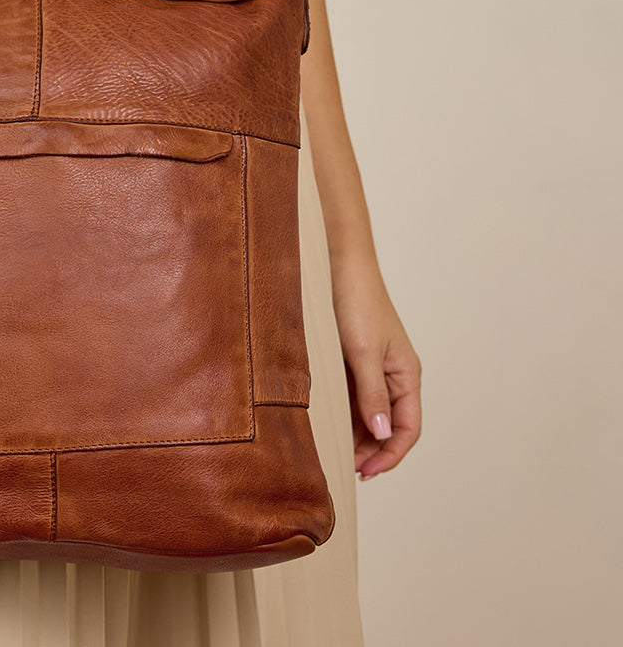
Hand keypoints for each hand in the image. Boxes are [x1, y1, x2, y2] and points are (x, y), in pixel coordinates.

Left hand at [329, 252, 422, 479]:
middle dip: (371, 449)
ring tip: (334, 450)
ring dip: (357, 434)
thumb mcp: (363, 352)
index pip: (407, 428)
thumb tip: (382, 434)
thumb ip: (372, 394)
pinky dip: (345, 414)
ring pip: (370, 413)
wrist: (339, 265)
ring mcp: (374, 369)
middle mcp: (394, 375)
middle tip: (344, 465)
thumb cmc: (356, 303)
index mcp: (406, 375)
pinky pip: (354, 396)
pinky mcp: (354, 360)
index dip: (390, 454)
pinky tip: (329, 423)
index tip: (365, 471)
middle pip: (389, 425)